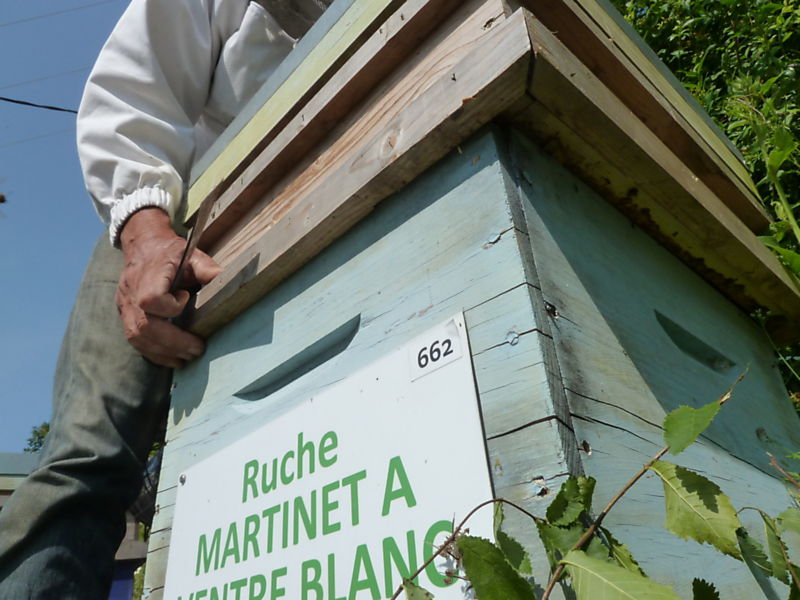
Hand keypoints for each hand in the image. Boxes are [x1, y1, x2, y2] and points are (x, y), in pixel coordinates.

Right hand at [116, 208, 220, 367]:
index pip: (150, 299)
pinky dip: (154, 352)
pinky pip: (134, 340)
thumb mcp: (191, 254)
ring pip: (137, 337)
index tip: (187, 298)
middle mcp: (130, 291)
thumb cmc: (170, 252)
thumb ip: (207, 268)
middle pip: (144, 326)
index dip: (170, 306)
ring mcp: (124, 305)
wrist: (143, 245)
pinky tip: (172, 358)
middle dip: (173, 342)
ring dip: (163, 352)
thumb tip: (229, 282)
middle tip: (197, 350)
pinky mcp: (124, 315)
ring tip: (187, 358)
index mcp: (147, 274)